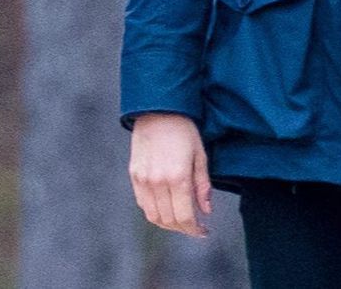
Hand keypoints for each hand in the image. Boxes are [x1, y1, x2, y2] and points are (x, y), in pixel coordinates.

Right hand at [128, 113, 212, 237]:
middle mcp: (157, 181)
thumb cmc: (183, 130)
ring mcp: (143, 179)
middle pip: (169, 220)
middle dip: (183, 228)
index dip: (195, 230)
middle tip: (194, 226)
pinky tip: (166, 206)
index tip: (203, 231)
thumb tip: (206, 210)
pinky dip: (154, 211)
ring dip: (168, 223)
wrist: (157, 109)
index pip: (184, 217)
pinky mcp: (134, 174)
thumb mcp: (200, 156)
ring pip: (153, 216)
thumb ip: (203, 186)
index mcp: (177, 177)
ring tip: (180, 218)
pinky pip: (143, 203)